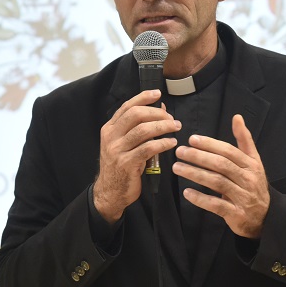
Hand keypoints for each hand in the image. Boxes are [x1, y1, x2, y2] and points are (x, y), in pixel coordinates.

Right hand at [92, 90, 180, 224]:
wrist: (110, 192)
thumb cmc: (120, 167)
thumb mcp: (123, 144)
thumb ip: (138, 128)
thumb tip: (159, 109)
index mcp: (109, 129)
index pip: (127, 107)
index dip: (143, 98)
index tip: (158, 94)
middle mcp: (111, 137)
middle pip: (136, 115)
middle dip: (157, 113)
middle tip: (171, 118)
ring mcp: (117, 150)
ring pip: (143, 130)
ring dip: (163, 127)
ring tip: (175, 128)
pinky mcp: (127, 163)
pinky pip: (148, 148)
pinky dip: (163, 143)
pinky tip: (171, 143)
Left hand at [172, 114, 269, 238]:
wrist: (265, 215)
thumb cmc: (253, 183)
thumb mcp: (253, 160)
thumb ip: (244, 139)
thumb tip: (237, 117)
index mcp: (251, 164)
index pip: (228, 151)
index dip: (210, 144)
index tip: (191, 139)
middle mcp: (248, 179)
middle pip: (221, 165)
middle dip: (199, 157)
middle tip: (180, 151)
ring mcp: (242, 197)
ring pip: (217, 183)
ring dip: (195, 174)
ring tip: (177, 168)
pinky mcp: (236, 214)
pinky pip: (216, 205)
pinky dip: (200, 198)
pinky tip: (187, 192)